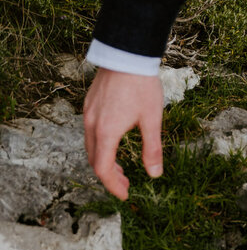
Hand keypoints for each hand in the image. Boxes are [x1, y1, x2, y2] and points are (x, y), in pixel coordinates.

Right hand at [83, 69, 164, 199]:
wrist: (127, 54)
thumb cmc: (142, 85)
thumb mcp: (152, 119)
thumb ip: (152, 148)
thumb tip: (155, 174)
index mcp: (107, 132)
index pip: (103, 169)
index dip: (113, 186)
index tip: (125, 195)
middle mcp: (92, 125)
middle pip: (94, 160)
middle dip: (109, 176)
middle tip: (126, 184)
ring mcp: (88, 113)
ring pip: (91, 146)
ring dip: (104, 160)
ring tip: (121, 168)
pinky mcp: (89, 104)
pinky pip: (90, 132)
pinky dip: (100, 145)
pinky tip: (113, 143)